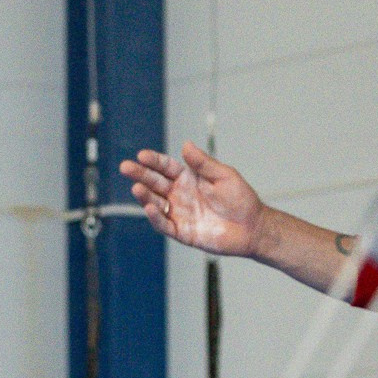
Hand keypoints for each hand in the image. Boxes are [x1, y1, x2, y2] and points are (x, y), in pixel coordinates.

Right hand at [122, 144, 263, 256]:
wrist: (252, 227)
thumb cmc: (241, 199)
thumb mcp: (224, 176)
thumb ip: (203, 163)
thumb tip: (185, 145)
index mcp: (188, 178)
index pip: (165, 167)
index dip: (154, 161)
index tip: (142, 155)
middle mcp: (180, 195)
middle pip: (155, 183)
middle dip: (140, 175)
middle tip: (125, 167)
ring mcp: (179, 213)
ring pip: (156, 203)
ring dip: (144, 196)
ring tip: (136, 188)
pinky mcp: (182, 232)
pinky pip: (165, 225)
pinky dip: (156, 217)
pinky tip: (149, 208)